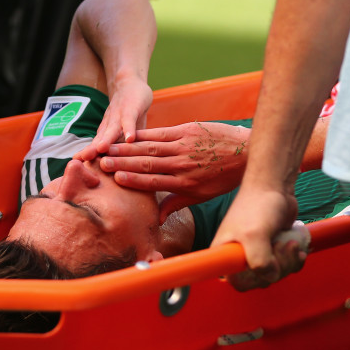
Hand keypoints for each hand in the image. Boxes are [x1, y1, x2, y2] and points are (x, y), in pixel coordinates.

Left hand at [74, 75, 152, 161]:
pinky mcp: (131, 109)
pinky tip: (131, 138)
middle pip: (100, 140)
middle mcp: (109, 126)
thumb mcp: (120, 132)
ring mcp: (119, 116)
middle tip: (82, 161)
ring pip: (112, 130)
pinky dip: (130, 128)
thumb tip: (117, 167)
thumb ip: (118, 147)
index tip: (78, 171)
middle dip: (91, 151)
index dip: (88, 158)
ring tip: (102, 149)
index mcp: (106, 133)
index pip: (96, 148)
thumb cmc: (125, 111)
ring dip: (107, 140)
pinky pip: (130, 120)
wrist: (128, 82)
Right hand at [98, 122, 249, 220]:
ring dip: (128, 149)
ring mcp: (184, 146)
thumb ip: (176, 204)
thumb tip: (157, 219)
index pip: (154, 182)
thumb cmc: (223, 177)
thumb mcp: (201, 196)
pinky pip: (161, 133)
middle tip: (103, 164)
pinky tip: (129, 135)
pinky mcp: (188, 130)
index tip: (116, 180)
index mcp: (185, 183)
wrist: (246, 152)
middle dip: (123, 164)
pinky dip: (144, 135)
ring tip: (109, 150)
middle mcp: (182, 165)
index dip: (133, 181)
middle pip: (147, 165)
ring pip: (151, 148)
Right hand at [210, 185, 304, 290]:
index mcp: (226, 254)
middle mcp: (240, 256)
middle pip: (261, 280)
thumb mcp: (255, 235)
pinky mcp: (273, 249)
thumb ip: (260, 262)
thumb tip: (271, 277)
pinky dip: (294, 259)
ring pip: (276, 274)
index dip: (254, 279)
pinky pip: (285, 266)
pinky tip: (297, 247)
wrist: (274, 187)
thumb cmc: (258, 205)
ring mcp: (258, 253)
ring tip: (291, 242)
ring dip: (289, 261)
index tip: (265, 264)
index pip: (238, 282)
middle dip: (278, 266)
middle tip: (282, 246)